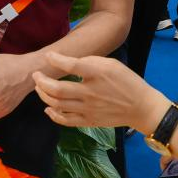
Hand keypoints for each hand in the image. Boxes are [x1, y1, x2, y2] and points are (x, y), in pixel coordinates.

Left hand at [32, 52, 168, 131]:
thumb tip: (67, 62)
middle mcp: (91, 92)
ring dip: (44, 96)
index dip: (56, 60)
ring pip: (58, 105)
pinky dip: (53, 114)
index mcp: (98, 73)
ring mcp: (89, 109)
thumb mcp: (111, 64)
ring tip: (39, 88)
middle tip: (36, 75)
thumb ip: (89, 62)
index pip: (71, 65)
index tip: (47, 56)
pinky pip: (65, 120)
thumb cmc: (125, 81)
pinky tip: (47, 108)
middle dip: (41, 82)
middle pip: (58, 89)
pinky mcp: (89, 121)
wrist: (141, 107)